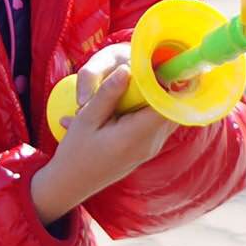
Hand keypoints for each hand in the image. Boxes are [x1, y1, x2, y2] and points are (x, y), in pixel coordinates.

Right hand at [32, 46, 178, 221]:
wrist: (72, 184)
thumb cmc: (76, 152)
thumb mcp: (87, 119)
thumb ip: (108, 94)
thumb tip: (127, 68)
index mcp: (136, 136)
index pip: (167, 104)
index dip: (170, 81)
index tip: (161, 60)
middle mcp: (150, 143)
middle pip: (172, 107)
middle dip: (166, 84)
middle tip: (152, 63)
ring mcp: (152, 147)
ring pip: (167, 113)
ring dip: (157, 95)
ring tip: (140, 78)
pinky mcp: (148, 148)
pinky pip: (158, 121)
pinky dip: (149, 107)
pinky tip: (128, 98)